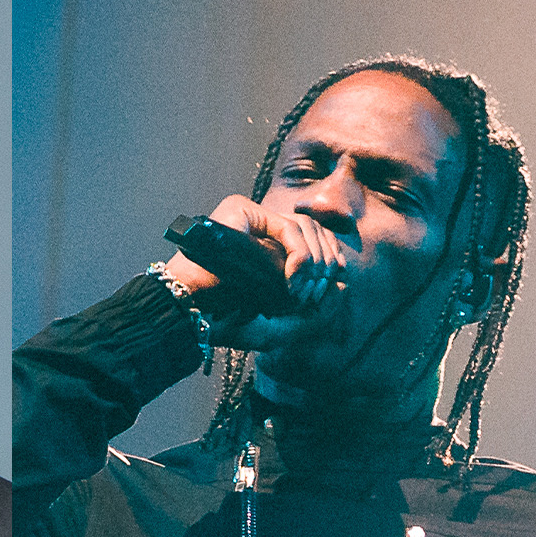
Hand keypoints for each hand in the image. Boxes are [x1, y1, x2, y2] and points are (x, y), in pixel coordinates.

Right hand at [161, 195, 347, 350]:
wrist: (192, 315)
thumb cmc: (226, 321)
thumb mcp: (279, 326)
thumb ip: (313, 313)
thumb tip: (343, 286)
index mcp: (270, 249)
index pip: (316, 240)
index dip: (331, 260)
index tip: (331, 287)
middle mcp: (262, 229)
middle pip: (316, 229)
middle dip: (327, 262)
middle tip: (313, 295)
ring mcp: (252, 217)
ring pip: (306, 226)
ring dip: (314, 262)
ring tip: (299, 292)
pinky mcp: (242, 210)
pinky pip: (289, 228)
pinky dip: (300, 255)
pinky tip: (293, 279)